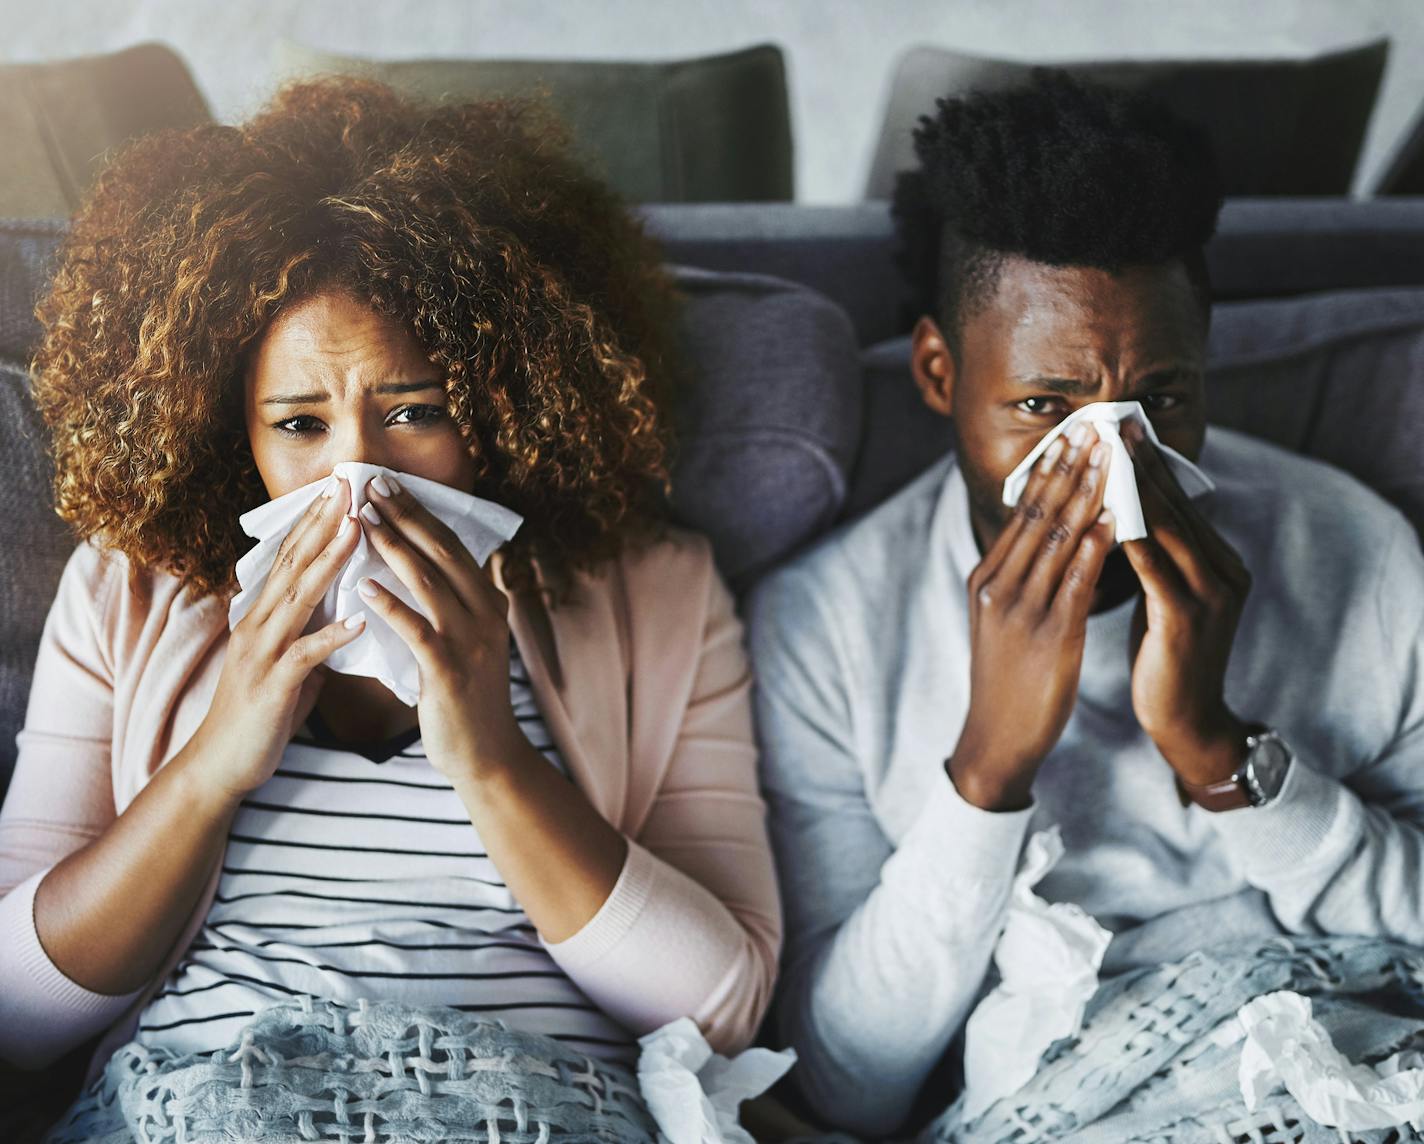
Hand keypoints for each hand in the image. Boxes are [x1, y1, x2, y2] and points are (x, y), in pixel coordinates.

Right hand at [193, 476, 365, 800]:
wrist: (221, 763)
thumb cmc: (260, 711)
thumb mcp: (286, 660)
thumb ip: (308, 630)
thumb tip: (343, 607)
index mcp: (262, 615)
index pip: (290, 557)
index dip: (313, 521)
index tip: (339, 488)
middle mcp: (258, 624)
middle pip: (292, 563)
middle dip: (322, 523)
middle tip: (348, 486)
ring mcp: (262, 652)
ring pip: (298, 598)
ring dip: (329, 561)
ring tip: (356, 530)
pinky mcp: (272, 685)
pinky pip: (305, 656)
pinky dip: (331, 636)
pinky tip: (358, 621)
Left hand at [355, 476, 525, 777]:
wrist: (487, 755)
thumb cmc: (467, 698)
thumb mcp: (470, 642)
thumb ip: (453, 605)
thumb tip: (423, 566)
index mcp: (490, 603)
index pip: (452, 546)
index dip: (419, 512)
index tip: (388, 485)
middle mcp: (486, 615)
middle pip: (442, 553)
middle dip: (405, 515)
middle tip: (371, 485)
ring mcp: (471, 642)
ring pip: (429, 581)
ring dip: (394, 546)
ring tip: (362, 521)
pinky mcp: (449, 671)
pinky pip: (416, 629)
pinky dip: (390, 604)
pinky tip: (364, 585)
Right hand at [949, 425, 1115, 810]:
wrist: (997, 736)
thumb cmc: (1007, 681)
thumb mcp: (1002, 621)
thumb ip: (1021, 579)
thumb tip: (1052, 540)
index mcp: (987, 578)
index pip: (1021, 512)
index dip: (1049, 470)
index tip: (1072, 436)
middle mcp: (999, 585)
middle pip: (1038, 513)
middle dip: (1069, 468)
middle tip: (1095, 428)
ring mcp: (1021, 609)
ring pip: (1058, 538)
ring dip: (1088, 493)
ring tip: (1112, 459)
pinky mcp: (1049, 634)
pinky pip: (1076, 579)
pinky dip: (1097, 544)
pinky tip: (1117, 518)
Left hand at [1121, 423, 1252, 783]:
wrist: (1186, 721)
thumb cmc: (1166, 656)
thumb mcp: (1164, 596)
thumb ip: (1157, 556)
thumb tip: (1128, 512)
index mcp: (1219, 562)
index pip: (1179, 501)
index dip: (1148, 463)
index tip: (1118, 427)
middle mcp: (1223, 571)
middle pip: (1174, 505)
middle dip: (1139, 464)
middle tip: (1109, 423)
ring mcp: (1210, 596)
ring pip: (1165, 529)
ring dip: (1132, 491)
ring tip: (1102, 457)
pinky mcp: (1186, 621)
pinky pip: (1153, 570)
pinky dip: (1129, 540)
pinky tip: (1103, 518)